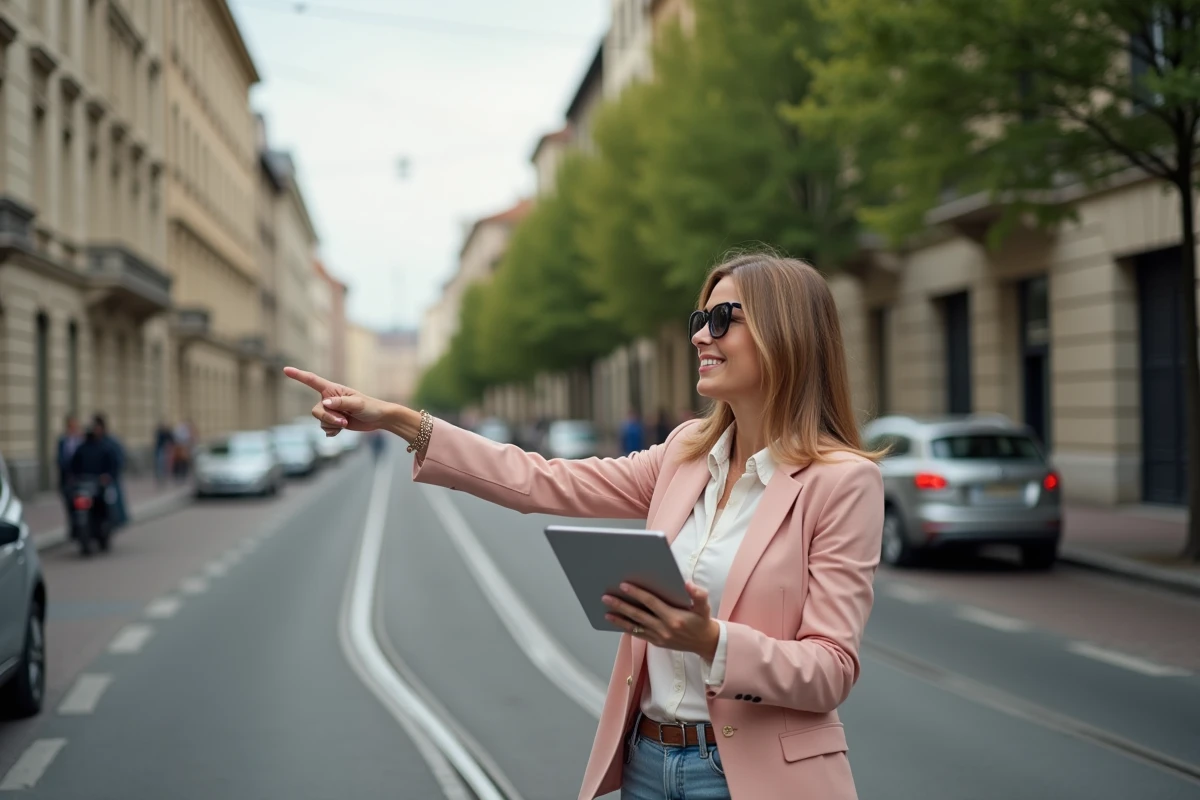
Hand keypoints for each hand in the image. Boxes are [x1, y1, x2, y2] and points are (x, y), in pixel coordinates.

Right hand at [283, 367, 388, 436]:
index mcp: (333, 389)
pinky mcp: (333, 422)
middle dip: (328, 418)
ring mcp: (330, 411)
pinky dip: (332, 431)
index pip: (313, 381)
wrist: (378, 419)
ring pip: (320, 421)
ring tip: (346, 423)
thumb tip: (324, 403)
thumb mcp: (358, 404)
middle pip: (316, 410)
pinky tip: (342, 429)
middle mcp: (329, 399)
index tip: (285, 370)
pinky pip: (324, 429)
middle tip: (344, 421)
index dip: (298, 375)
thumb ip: (341, 403)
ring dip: (332, 425)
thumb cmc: (370, 407)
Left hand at [603, 581, 719, 659]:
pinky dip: (626, 628)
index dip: (637, 593)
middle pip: (638, 615)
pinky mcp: (656, 643)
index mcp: (673, 618)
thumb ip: (698, 594)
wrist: (705, 643)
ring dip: (619, 620)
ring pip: (635, 627)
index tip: (623, 585)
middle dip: (621, 606)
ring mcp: (659, 637)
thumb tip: (687, 584)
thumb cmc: (702, 621)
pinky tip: (617, 622)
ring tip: (605, 612)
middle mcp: (664, 629)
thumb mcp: (704, 607)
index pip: (651, 603)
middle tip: (606, 597)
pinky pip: (639, 635)